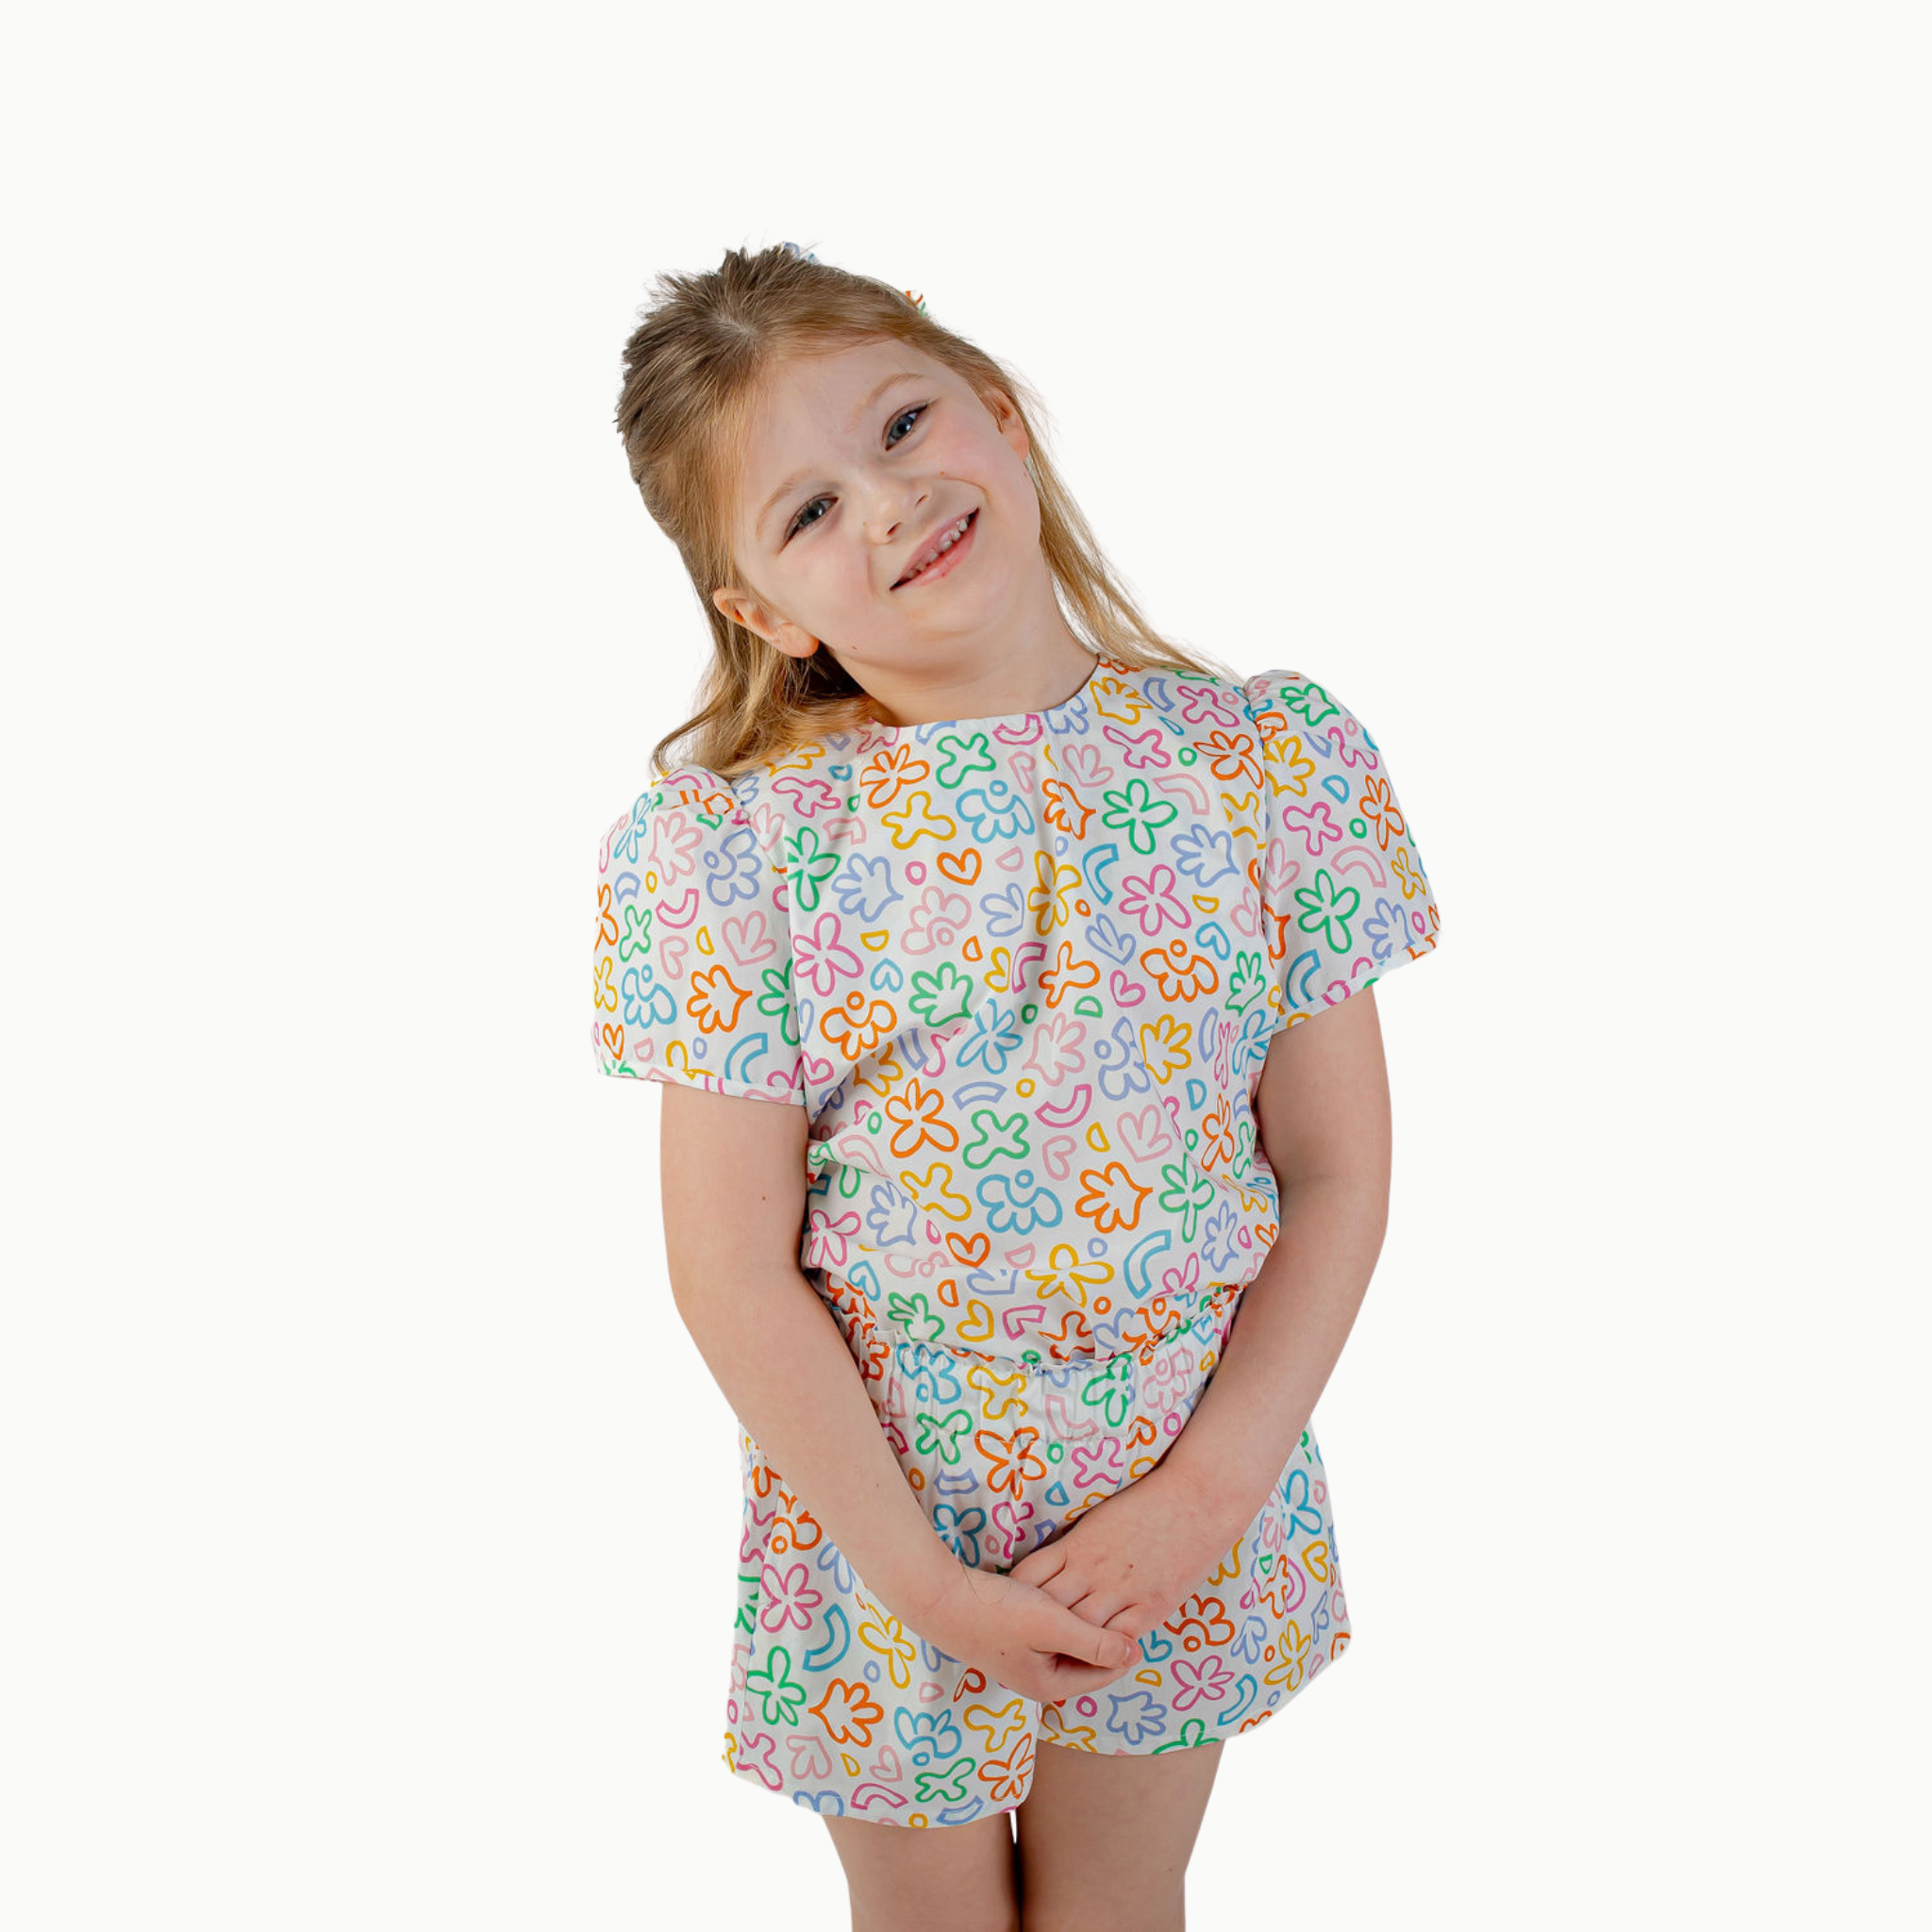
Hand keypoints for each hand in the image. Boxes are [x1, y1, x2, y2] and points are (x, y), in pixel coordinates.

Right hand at [910, 1562, 1141, 1708]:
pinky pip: (1048, 1632)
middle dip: (1103, 1634)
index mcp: (1050, 1685)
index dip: (1124, 1644)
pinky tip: (1065, 1591)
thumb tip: (1134, 1654)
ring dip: (1081, 1623)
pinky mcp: (1009, 1639)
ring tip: (1098, 1594)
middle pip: (1086, 1660)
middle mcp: (1037, 1679)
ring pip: (1067, 1644)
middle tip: (1121, 1601)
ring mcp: (1021, 1661)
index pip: (1104, 1672)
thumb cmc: (997, 1612)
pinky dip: (1060, 1616)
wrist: (939, 1598)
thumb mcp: (1052, 1626)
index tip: (1137, 1613)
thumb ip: (1094, 1643)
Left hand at [1006, 1466, 1235, 1648]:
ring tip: (1055, 1663)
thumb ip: (1074, 1545)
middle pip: (1050, 1608)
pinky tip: (1098, 1661)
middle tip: (1020, 1645)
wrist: (1196, 1501)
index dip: (1016, 1595)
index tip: (1008, 1608)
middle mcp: (1093, 1571)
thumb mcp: (1099, 1518)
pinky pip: (1120, 1639)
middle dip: (1034, 1627)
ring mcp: (1122, 1591)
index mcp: (1077, 1545)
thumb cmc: (1148, 1504)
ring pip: (1081, 1630)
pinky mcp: (1151, 1606)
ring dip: (1069, 1646)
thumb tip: (1052, 1565)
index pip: (1031, 1574)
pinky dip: (1107, 1653)